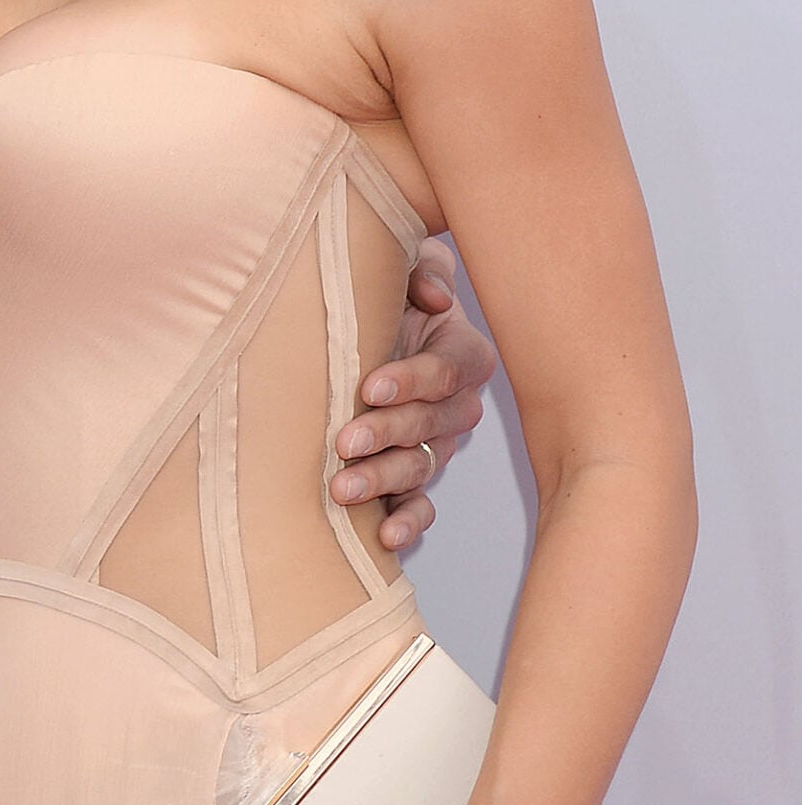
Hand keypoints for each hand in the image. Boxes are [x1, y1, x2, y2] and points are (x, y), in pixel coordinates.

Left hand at [332, 238, 494, 550]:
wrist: (361, 330)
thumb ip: (419, 270)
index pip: (446, 370)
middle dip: (387, 433)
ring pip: (420, 465)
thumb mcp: (399, 267)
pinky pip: (421, 504)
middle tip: (345, 441)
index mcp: (461, 352)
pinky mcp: (415, 475)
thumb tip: (434, 297)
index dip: (410, 379)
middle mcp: (457, 403)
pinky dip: (407, 522)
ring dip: (383, 479)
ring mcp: (438, 443)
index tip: (369, 387)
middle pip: (430, 422)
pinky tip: (384, 538)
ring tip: (342, 489)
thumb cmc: (383, 295)